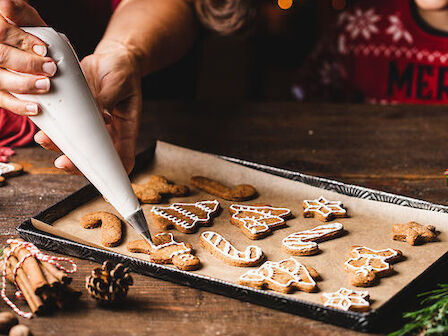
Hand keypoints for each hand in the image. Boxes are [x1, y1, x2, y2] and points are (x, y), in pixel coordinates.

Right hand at [0, 0, 55, 114]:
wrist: (26, 52)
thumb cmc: (26, 34)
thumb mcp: (25, 20)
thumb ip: (20, 13)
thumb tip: (5, 2)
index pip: (1, 32)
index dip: (22, 41)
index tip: (44, 49)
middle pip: (0, 56)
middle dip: (26, 63)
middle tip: (50, 68)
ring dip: (24, 85)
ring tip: (46, 85)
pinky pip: (2, 101)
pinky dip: (19, 106)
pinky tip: (35, 108)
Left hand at [35, 42, 141, 173]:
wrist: (113, 57)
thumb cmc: (123, 71)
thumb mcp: (119, 83)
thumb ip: (107, 99)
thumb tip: (100, 115)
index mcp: (125, 128)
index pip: (124, 158)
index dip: (114, 172)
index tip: (100, 175)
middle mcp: (108, 131)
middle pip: (94, 157)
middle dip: (77, 163)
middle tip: (62, 162)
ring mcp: (91, 124)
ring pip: (76, 144)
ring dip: (59, 147)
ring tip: (45, 140)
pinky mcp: (77, 114)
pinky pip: (65, 127)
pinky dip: (53, 129)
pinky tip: (43, 126)